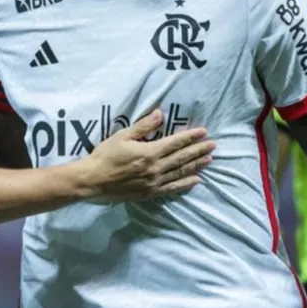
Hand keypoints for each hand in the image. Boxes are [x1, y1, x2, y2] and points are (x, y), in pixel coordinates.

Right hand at [78, 109, 212, 201]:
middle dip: (198, 150)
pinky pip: (172, 188)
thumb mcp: (122, 136)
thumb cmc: (105, 155)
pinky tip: (195, 180)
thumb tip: (160, 114)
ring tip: (209, 160)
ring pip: (180, 172)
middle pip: (182, 158)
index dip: (191, 137)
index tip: (204, 132)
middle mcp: (155, 168)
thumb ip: (143, 126)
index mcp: (149, 152)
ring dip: (196, 165)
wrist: (93, 180)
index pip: (175, 143)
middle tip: (213, 145)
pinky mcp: (150, 193)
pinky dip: (185, 183)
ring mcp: (154, 182)